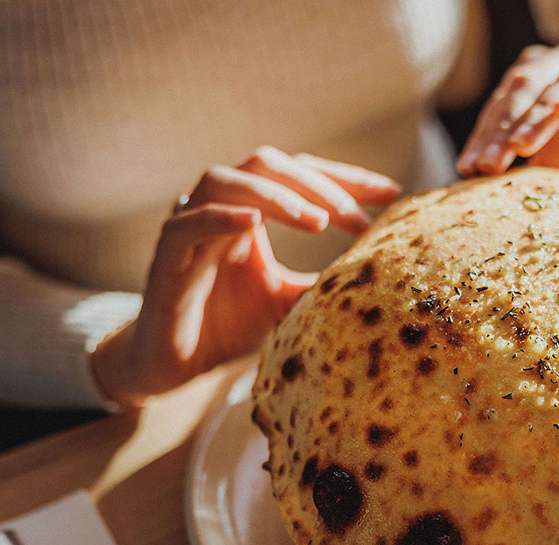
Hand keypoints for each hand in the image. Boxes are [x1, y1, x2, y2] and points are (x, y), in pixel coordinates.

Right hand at [90, 146, 399, 406]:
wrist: (176, 366)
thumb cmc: (232, 328)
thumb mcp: (293, 302)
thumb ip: (327, 281)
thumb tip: (384, 274)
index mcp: (254, 211)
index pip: (301, 174)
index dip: (346, 179)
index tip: (392, 193)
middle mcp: (221, 207)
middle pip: (268, 164)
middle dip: (318, 185)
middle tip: (357, 218)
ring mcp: (190, 226)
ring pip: (226, 181)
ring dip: (276, 195)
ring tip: (318, 221)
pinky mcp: (165, 255)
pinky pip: (188, 222)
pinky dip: (220, 217)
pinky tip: (255, 225)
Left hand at [457, 36, 558, 183]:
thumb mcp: (551, 157)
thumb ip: (515, 160)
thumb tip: (468, 182)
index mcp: (541, 75)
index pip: (502, 102)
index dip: (483, 134)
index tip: (467, 168)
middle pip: (524, 88)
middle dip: (502, 128)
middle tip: (487, 166)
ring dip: (536, 118)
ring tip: (519, 146)